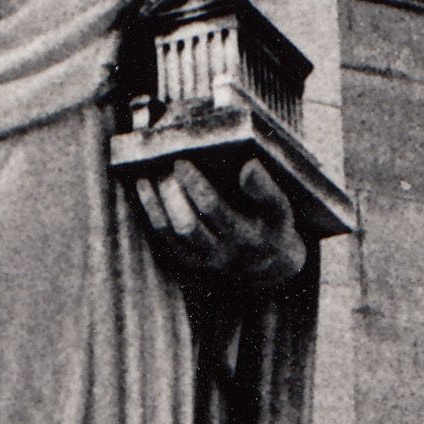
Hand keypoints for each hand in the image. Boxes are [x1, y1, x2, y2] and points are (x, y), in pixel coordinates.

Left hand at [129, 137, 307, 296]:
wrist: (267, 262)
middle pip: (186, 225)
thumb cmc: (272, 223)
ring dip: (156, 203)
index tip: (181, 162)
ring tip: (147, 174)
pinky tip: (144, 187)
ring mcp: (203, 259)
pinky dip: (151, 211)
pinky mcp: (189, 259)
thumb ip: (265, 188)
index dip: (194, 185)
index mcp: (245, 236)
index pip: (213, 210)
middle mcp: (221, 252)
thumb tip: (247, 166)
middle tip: (161, 165)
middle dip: (171, 194)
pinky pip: (164, 238)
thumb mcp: (279, 207)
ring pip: (171, 232)